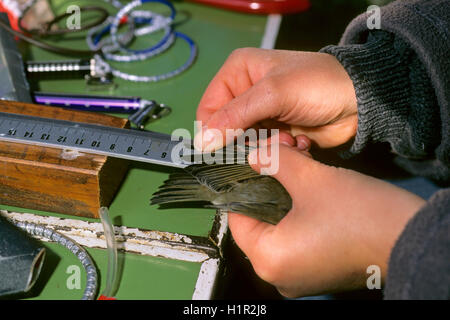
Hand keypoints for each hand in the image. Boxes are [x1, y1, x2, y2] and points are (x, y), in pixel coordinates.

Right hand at [195, 48, 357, 150]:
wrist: (359, 101)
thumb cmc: (316, 85)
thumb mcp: (272, 94)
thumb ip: (235, 117)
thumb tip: (202, 143)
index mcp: (237, 73)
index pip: (209, 109)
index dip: (214, 131)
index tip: (226, 148)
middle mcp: (245, 94)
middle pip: (226, 130)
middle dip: (247, 140)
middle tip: (269, 138)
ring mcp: (262, 116)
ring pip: (245, 145)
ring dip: (267, 147)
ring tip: (288, 139)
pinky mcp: (276, 134)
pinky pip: (264, 151)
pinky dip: (280, 151)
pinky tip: (298, 142)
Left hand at [229, 144, 424, 296]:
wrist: (411, 238)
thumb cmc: (360, 215)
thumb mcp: (310, 178)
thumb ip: (273, 161)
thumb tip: (255, 153)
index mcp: (269, 259)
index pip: (237, 217)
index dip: (243, 185)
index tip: (252, 164)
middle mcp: (279, 275)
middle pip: (258, 223)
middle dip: (269, 188)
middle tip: (279, 163)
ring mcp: (299, 276)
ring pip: (278, 229)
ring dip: (286, 199)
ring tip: (298, 172)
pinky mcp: (317, 271)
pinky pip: (296, 240)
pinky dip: (299, 216)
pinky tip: (311, 193)